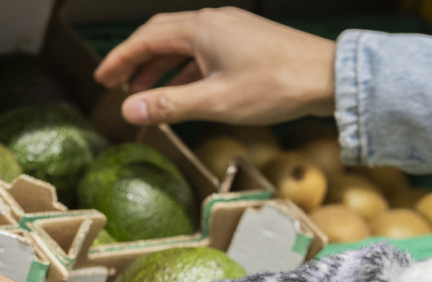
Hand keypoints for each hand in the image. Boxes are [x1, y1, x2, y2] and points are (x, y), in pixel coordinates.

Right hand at [95, 7, 336, 125]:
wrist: (329, 78)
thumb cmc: (279, 85)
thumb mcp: (216, 101)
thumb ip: (169, 105)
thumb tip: (129, 109)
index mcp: (202, 29)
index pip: (146, 38)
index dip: (120, 59)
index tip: (102, 77)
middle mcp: (215, 22)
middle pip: (162, 36)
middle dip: (136, 60)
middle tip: (116, 82)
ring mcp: (232, 31)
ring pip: (184, 45)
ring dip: (160, 68)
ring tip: (143, 93)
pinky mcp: (247, 43)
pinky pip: (204, 52)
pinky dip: (185, 71)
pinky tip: (183, 93)